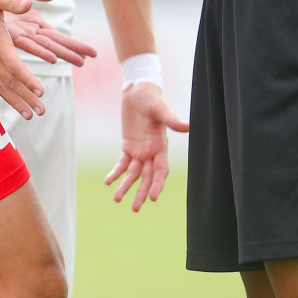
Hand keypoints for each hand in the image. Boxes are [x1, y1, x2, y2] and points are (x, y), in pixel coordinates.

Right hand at [0, 0, 46, 119]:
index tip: (40, 91)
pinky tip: (10, 99)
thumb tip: (29, 3)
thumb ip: (13, 2)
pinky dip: (2, 92)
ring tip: (29, 114)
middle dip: (26, 97)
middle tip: (41, 111)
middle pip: (9, 82)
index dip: (27, 80)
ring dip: (15, 100)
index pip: (14, 66)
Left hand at [5, 5, 99, 66]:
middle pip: (55, 43)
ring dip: (62, 54)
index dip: (73, 43)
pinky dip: (41, 50)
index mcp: (32, 21)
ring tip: (78, 63)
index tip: (89, 52)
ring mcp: (18, 32)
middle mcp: (27, 30)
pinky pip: (27, 43)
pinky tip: (52, 58)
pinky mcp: (7, 31)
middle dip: (73, 51)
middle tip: (89, 60)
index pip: (57, 36)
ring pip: (45, 46)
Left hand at [105, 82, 188, 211]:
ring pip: (134, 173)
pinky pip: (122, 163)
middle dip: (141, 192)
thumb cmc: (152, 97)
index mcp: (161, 145)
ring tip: (117, 199)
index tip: (152, 198)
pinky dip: (116, 172)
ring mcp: (140, 150)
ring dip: (126, 186)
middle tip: (135, 208)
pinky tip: (109, 182)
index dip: (157, 184)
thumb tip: (189, 126)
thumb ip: (172, 120)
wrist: (138, 89)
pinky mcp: (128, 145)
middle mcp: (152, 151)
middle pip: (147, 177)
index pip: (160, 170)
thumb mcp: (160, 109)